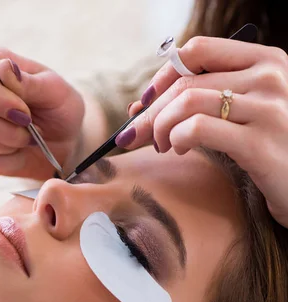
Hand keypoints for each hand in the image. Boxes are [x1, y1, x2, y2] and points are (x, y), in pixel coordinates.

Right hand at [0, 48, 84, 179]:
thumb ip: (30, 81)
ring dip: (7, 144)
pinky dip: (7, 161)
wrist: (61, 142)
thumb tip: (3, 67)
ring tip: (26, 138)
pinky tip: (17, 152)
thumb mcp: (55, 91)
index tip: (25, 112)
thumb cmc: (57, 109)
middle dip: (7, 127)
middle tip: (30, 127)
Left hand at [123, 37, 287, 226]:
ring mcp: (268, 109)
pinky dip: (176, 137)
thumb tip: (135, 108)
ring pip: (187, 102)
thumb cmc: (267, 147)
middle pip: (185, 81)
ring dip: (159, 126)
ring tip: (161, 145)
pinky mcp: (259, 143)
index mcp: (266, 61)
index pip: (198, 50)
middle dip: (149, 111)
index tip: (145, 100)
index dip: (163, 74)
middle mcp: (270, 78)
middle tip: (133, 135)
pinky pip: (197, 128)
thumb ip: (196, 101)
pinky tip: (178, 149)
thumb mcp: (240, 114)